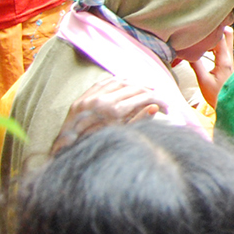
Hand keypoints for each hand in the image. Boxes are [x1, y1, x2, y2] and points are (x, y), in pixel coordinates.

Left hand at [51, 77, 166, 154]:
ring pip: (121, 81)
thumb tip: (154, 108)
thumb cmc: (95, 147)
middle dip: (150, 92)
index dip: (158, 101)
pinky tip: (127, 82)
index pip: (143, 98)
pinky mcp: (83, 97)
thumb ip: (138, 120)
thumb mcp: (119, 135)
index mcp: (113, 111)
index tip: (166, 107)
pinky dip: (118, 80)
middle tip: (159, 99)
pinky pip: (104, 82)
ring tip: (146, 89)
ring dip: (136, 83)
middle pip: (135, 88)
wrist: (67, 152)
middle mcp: (102, 100)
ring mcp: (91, 97)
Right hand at [188, 26, 233, 108]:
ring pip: (225, 40)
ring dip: (214, 38)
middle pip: (227, 33)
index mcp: (224, 60)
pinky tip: (205, 50)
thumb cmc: (217, 95)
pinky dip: (214, 45)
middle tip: (201, 35)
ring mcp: (230, 59)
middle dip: (215, 30)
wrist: (230, 104)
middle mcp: (229, 57)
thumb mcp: (203, 81)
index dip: (209, 31)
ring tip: (200, 43)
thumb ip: (196, 66)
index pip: (220, 37)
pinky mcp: (227, 63)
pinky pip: (223, 47)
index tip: (198, 32)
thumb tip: (187, 53)